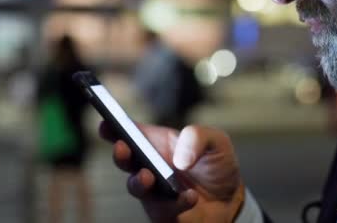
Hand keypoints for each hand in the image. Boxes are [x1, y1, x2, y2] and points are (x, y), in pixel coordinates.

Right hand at [99, 121, 244, 222]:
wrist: (230, 200)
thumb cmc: (216, 166)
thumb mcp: (216, 141)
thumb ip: (198, 137)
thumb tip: (179, 158)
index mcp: (155, 143)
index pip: (129, 133)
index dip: (113, 128)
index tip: (106, 123)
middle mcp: (149, 165)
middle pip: (125, 159)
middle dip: (120, 153)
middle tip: (123, 148)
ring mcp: (153, 190)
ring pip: (135, 186)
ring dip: (139, 181)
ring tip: (149, 177)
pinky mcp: (163, 212)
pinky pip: (163, 209)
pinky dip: (177, 202)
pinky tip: (190, 196)